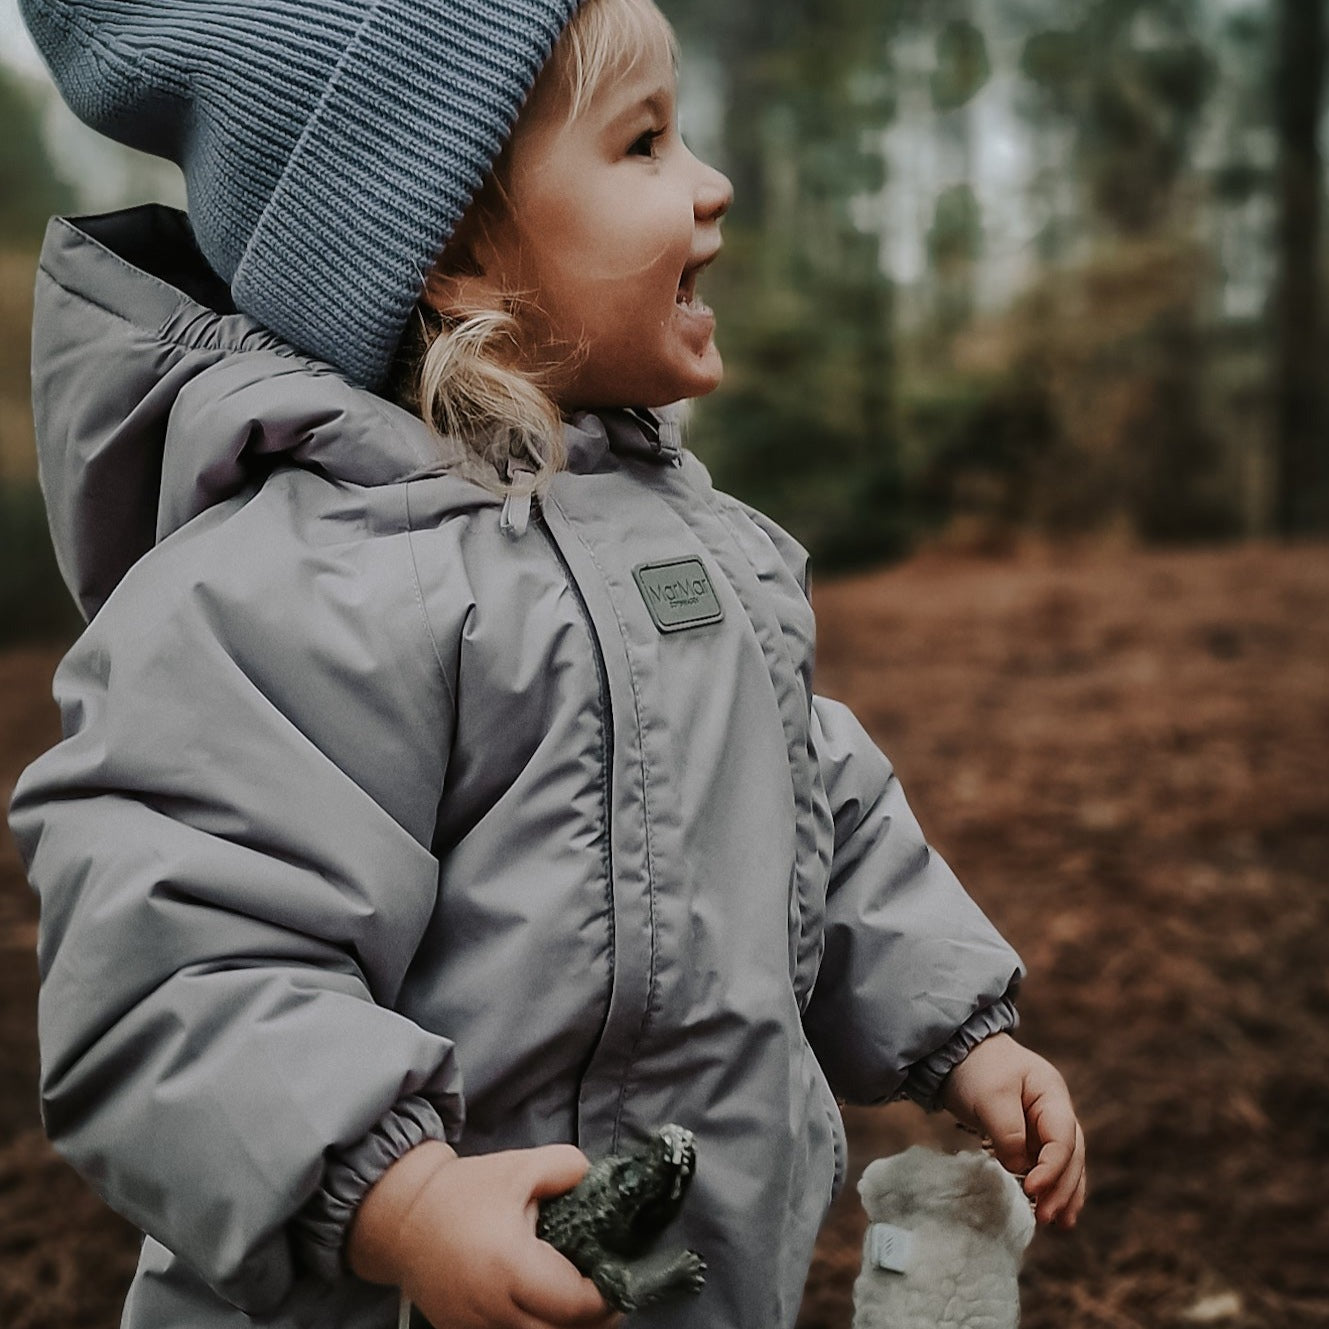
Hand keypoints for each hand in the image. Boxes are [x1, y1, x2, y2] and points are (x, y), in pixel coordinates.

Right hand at [347, 1140, 621, 1328]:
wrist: (403, 1217)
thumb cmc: (465, 1191)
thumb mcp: (521, 1167)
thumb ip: (568, 1169)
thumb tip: (600, 1182)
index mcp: (511, 1266)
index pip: (575, 1303)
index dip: (606, 1294)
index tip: (620, 1273)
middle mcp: (494, 1310)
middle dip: (593, 1319)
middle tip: (610, 1292)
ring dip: (565, 1328)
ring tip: (582, 1302)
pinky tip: (548, 1308)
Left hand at [938, 1033, 1085, 1228]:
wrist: (957, 1052)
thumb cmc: (976, 1068)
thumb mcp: (990, 1097)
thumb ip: (1008, 1133)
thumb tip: (1020, 1169)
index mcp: (1052, 1093)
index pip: (1062, 1138)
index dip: (1052, 1168)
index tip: (1032, 1189)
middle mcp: (1055, 1111)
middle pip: (1071, 1155)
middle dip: (1061, 1188)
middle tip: (1045, 1217)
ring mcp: (1045, 1124)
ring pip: (1066, 1164)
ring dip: (1064, 1194)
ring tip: (1060, 1225)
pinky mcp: (1031, 1137)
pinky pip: (1048, 1165)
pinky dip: (1052, 1187)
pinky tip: (1052, 1211)